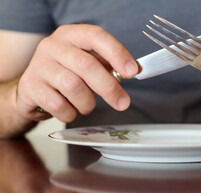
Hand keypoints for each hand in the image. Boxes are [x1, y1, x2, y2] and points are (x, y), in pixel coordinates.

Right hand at [16, 24, 138, 121]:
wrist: (32, 90)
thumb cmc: (67, 75)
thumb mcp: (88, 64)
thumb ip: (108, 66)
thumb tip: (133, 71)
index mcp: (71, 35)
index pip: (96, 36)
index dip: (117, 53)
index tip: (133, 71)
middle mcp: (52, 46)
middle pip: (87, 65)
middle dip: (109, 87)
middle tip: (123, 103)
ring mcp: (39, 65)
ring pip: (73, 86)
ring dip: (87, 102)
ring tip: (87, 105)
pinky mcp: (30, 87)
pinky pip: (59, 105)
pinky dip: (71, 113)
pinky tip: (70, 109)